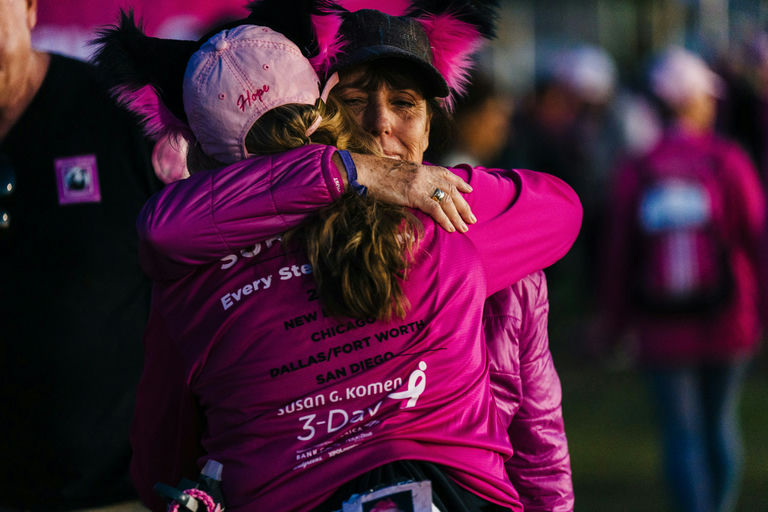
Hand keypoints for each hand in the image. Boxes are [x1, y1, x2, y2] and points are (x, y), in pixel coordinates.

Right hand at [349, 153, 475, 232]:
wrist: (364, 171)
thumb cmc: (375, 174)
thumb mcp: (398, 173)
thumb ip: (410, 179)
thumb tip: (412, 188)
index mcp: (421, 168)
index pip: (446, 174)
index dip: (459, 183)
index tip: (469, 190)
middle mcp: (424, 174)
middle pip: (451, 190)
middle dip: (463, 205)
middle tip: (472, 218)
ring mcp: (420, 184)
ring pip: (446, 200)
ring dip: (457, 216)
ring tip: (465, 227)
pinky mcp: (413, 194)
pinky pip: (434, 208)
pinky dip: (444, 219)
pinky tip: (451, 228)